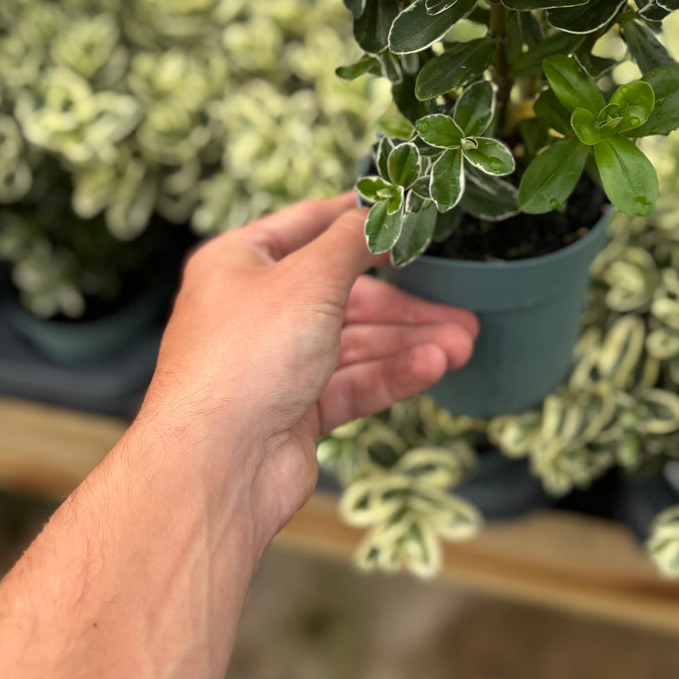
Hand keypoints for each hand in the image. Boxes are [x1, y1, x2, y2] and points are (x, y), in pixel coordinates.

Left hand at [140, 194, 476, 548]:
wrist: (215, 467)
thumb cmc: (244, 358)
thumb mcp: (308, 279)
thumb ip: (352, 242)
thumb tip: (380, 211)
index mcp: (239, 263)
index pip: (308, 225)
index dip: (359, 218)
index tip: (408, 213)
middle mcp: (255, 310)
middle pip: (344, 293)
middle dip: (404, 301)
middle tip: (460, 303)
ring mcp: (275, 363)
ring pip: (355, 342)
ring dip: (409, 340)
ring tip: (463, 343)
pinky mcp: (295, 410)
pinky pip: (353, 383)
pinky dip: (393, 373)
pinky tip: (435, 366)